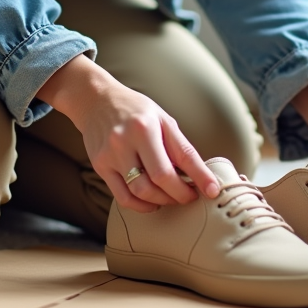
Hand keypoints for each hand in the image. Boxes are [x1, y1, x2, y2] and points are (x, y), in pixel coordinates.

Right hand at [35, 55, 221, 212]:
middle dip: (180, 194)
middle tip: (189, 195)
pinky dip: (141, 205)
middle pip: (159, 180)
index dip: (198, 178)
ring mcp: (110, 155)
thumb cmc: (134, 110)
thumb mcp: (162, 119)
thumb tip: (201, 175)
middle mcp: (126, 141)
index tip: (211, 190)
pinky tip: (152, 202)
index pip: (179, 159)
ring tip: (171, 197)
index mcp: (146, 126)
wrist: (96, 101)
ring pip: (141, 192)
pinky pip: (123, 197)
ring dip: (162, 201)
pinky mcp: (100, 167)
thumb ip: (179, 146)